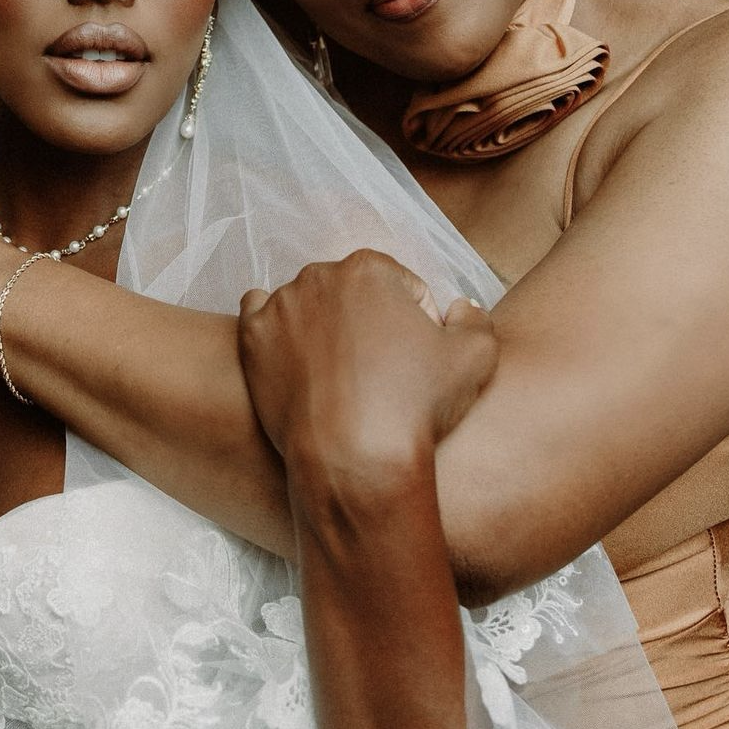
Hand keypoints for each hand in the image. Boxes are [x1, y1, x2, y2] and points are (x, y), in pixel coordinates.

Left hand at [237, 250, 496, 525]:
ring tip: (340, 376)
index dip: (417, 324)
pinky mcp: (251, 339)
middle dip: (368, 323)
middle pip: (353, 294)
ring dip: (324, 328)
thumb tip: (460, 307)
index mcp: (370, 267)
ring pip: (308, 304)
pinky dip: (275, 329)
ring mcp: (280, 306)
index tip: (417, 360)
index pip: (402, 288)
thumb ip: (474, 319)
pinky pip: (258, 314)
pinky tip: (293, 352)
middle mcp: (319, 275)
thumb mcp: (477, 356)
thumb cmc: (416, 408)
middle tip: (379, 372)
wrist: (354, 461)